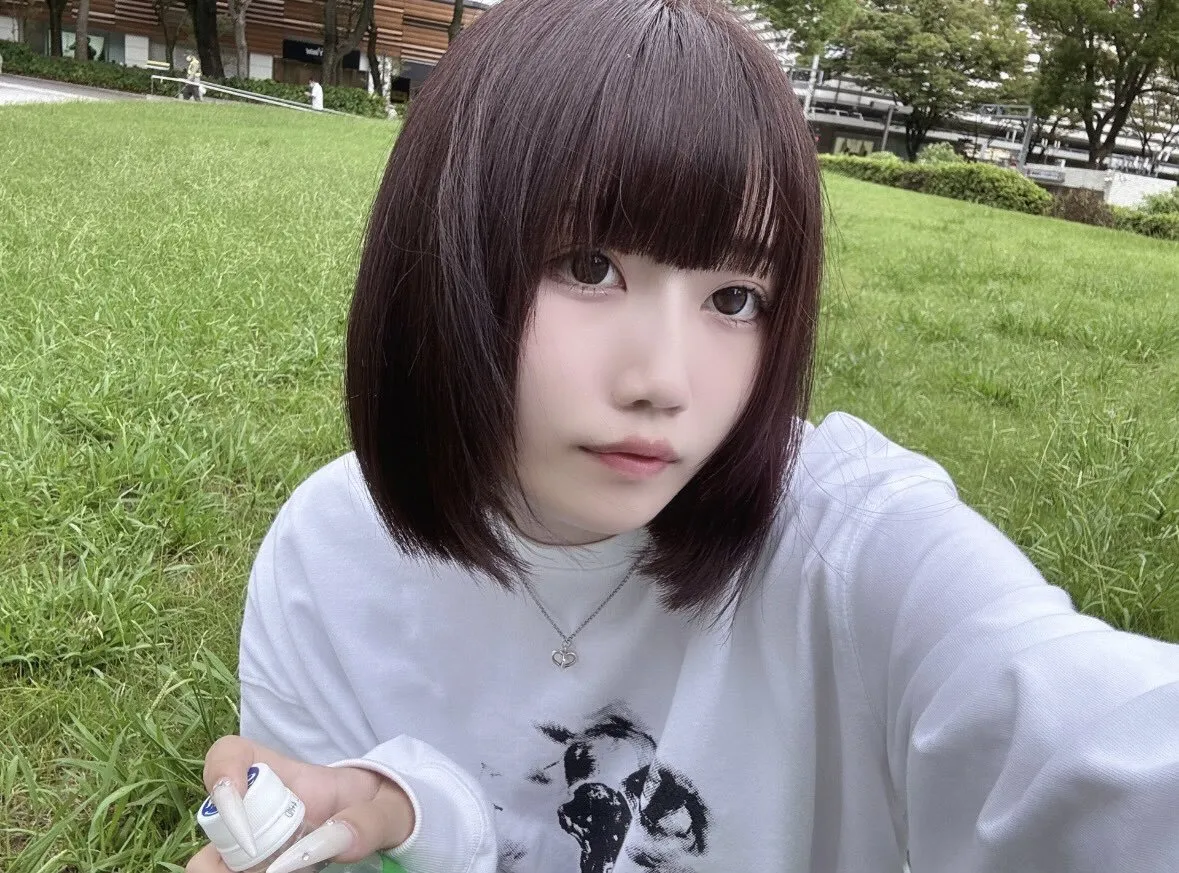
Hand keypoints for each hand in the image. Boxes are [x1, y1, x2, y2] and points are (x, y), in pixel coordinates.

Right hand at [185, 735, 414, 872]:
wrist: (383, 827)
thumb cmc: (379, 805)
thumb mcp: (387, 808)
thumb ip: (370, 821)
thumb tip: (338, 840)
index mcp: (282, 775)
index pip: (231, 755)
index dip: (221, 774)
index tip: (239, 811)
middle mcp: (256, 808)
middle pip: (212, 824)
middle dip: (226, 854)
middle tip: (269, 870)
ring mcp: (252, 842)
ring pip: (211, 861)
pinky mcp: (257, 868)